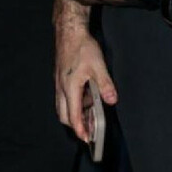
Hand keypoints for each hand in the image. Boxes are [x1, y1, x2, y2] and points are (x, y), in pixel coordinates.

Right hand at [55, 17, 117, 139]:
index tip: (86, 138)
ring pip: (63, 107)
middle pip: (64, 115)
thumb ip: (105, 84)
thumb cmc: (82, 48)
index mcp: (70, 87)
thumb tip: (112, 100)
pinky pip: (64, 98)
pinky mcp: (61, 80)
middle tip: (88, 131)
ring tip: (90, 115)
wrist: (69, 33)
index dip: (80, 128)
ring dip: (75, 114)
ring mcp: (59, 84)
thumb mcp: (99, 66)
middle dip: (75, 125)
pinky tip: (87, 99)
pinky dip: (74, 104)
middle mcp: (61, 88)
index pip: (73, 115)